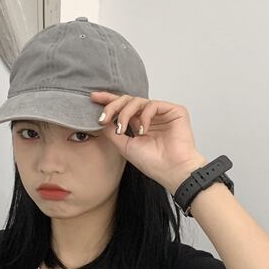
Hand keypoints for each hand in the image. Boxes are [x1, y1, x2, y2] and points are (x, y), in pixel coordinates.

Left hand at [90, 91, 208, 192]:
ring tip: (122, 129)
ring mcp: (162, 113)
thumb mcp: (125, 147)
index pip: (123, 108)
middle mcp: (150, 117)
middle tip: (103, 116)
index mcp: (139, 125)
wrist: (172, 170)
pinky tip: (142, 130)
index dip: (109, 101)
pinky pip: (153, 105)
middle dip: (113, 105)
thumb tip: (101, 120)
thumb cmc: (152, 163)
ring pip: (138, 101)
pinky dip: (144, 116)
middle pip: (128, 100)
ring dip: (125, 113)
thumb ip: (112, 132)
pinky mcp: (175, 111)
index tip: (93, 98)